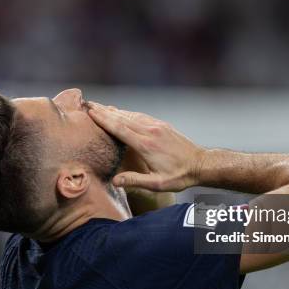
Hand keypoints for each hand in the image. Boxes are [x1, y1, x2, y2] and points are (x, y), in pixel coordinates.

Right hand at [87, 102, 204, 190]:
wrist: (201, 164)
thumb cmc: (179, 176)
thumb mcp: (158, 184)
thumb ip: (135, 181)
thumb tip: (115, 181)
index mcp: (146, 145)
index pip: (120, 128)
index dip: (104, 120)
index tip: (90, 112)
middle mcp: (150, 131)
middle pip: (122, 118)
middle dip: (104, 111)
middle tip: (88, 104)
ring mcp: (156, 126)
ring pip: (131, 115)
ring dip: (114, 110)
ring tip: (99, 107)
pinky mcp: (161, 125)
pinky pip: (140, 116)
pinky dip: (127, 113)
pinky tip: (120, 112)